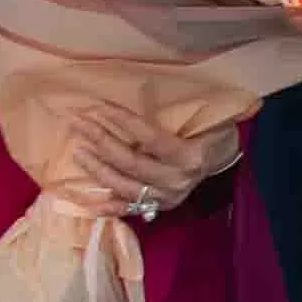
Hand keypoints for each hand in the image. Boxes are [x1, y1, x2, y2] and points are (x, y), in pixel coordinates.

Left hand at [53, 105, 243, 218]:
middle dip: (101, 140)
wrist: (223, 160)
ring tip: (78, 150)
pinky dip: (105, 206)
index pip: (149, 138)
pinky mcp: (158, 208)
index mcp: (189, 156)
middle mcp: (176, 180)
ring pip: (124, 186)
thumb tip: (140, 92)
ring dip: (97, 169)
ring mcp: (166, 198)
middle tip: (78, 122)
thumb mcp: (204, 119)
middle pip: (131, 162)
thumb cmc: (212, 133)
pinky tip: (84, 198)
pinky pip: (127, 209)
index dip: (122, 121)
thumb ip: (178, 115)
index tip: (98, 106)